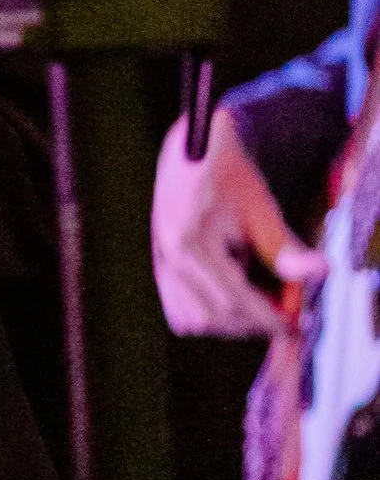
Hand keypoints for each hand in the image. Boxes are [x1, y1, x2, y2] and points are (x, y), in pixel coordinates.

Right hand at [152, 107, 322, 337]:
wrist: (194, 153)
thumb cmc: (229, 176)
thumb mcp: (262, 210)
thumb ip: (286, 249)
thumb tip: (320, 273)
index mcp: (192, 242)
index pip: (233, 300)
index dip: (267, 318)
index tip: (293, 325)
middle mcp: (169, 257)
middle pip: (213, 316)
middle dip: (251, 323)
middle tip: (281, 314)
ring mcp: (159, 262)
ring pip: (193, 319)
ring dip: (229, 323)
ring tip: (256, 306)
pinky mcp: (159, 264)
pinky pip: (178, 310)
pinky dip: (206, 315)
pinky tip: (229, 300)